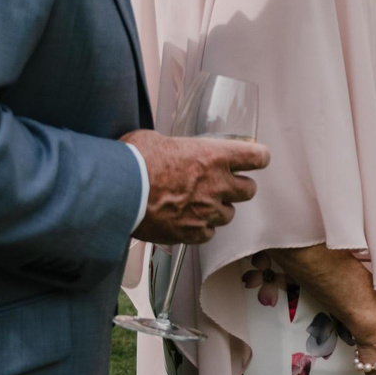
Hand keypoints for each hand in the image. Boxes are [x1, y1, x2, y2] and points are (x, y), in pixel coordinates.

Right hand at [126, 131, 267, 244]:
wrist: (117, 192)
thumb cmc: (134, 161)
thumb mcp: (158, 140)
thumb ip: (178, 147)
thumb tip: (172, 150)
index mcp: (214, 156)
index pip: (258, 157)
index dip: (257, 158)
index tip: (254, 159)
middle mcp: (217, 185)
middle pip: (249, 190)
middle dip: (238, 187)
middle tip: (223, 185)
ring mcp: (206, 212)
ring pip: (228, 215)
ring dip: (217, 209)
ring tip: (198, 204)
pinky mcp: (191, 233)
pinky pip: (208, 234)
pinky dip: (201, 229)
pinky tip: (186, 220)